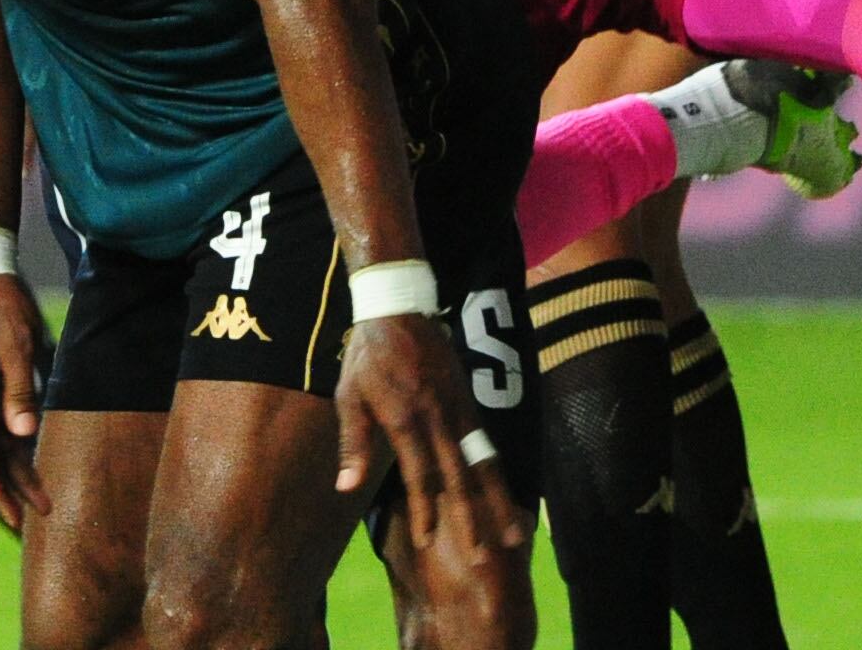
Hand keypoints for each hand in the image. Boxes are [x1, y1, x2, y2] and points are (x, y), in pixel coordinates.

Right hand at [0, 275, 48, 531]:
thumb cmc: (1, 306)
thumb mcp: (15, 343)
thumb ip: (18, 389)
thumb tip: (23, 433)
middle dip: (1, 488)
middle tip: (20, 523)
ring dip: (13, 476)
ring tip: (39, 508)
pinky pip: (2, 432)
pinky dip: (16, 455)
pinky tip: (32, 475)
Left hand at [334, 307, 521, 561]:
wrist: (400, 303)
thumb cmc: (367, 354)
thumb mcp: (349, 395)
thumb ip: (353, 442)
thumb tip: (346, 488)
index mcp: (406, 417)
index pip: (420, 475)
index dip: (425, 509)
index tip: (427, 541)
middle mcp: (439, 416)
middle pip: (461, 476)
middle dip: (473, 519)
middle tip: (484, 557)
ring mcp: (460, 408)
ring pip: (484, 464)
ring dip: (499, 502)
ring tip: (515, 536)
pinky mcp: (469, 401)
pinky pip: (488, 445)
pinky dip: (498, 474)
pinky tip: (506, 496)